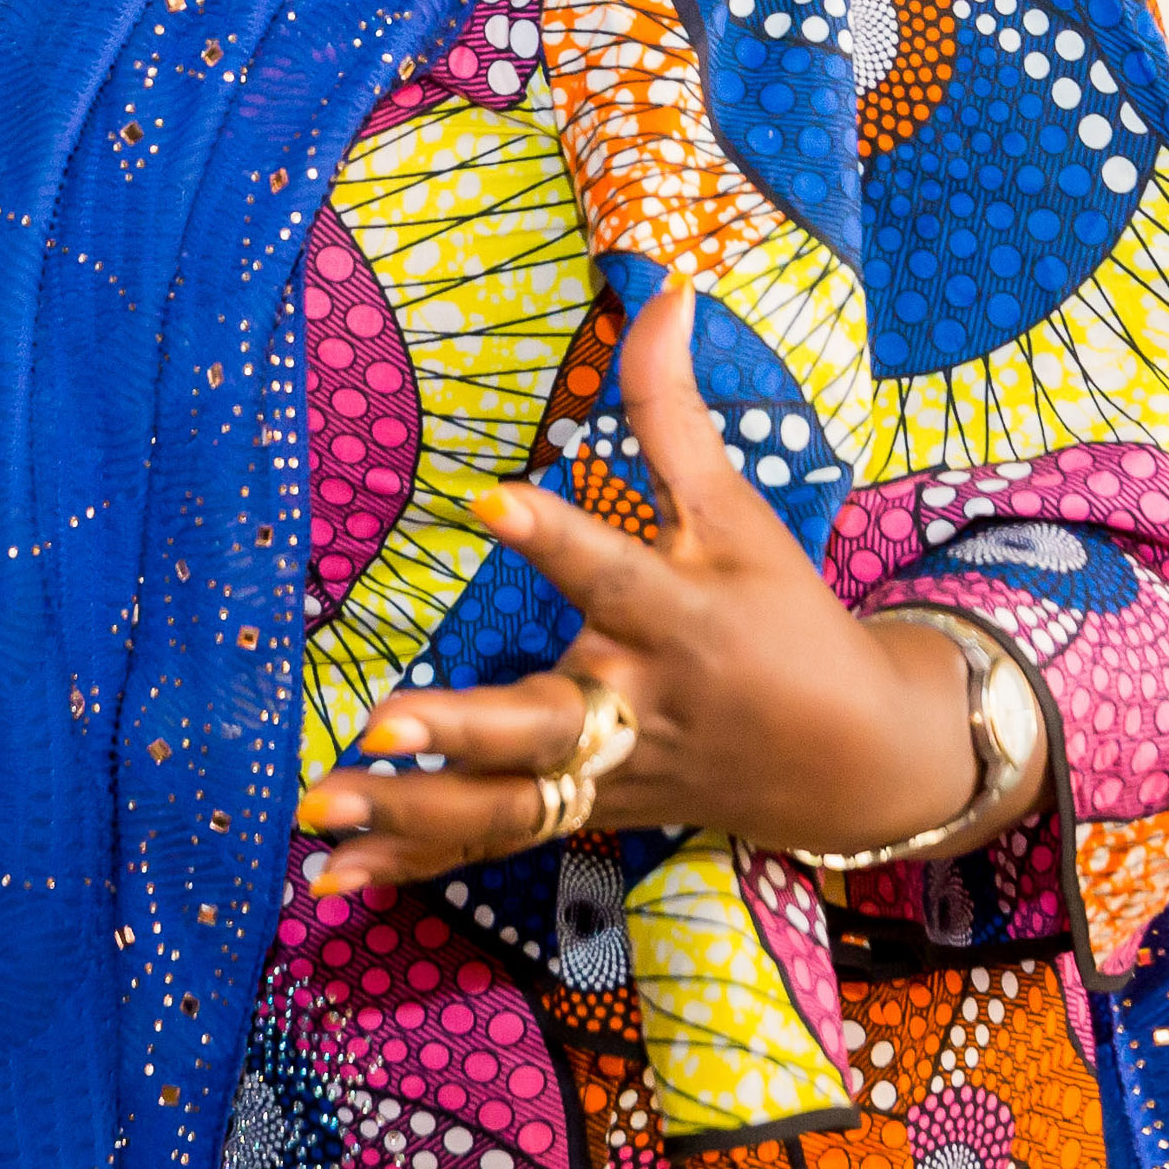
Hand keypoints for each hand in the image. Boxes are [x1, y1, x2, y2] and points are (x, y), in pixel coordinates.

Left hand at [297, 275, 994, 894]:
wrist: (853, 758)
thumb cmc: (785, 616)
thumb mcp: (738, 512)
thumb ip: (678, 411)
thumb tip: (665, 290)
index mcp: (675, 618)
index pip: (611, 571)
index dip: (555, 535)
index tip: (491, 498)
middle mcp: (635, 703)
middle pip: (541, 725)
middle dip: (457, 730)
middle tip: (375, 726)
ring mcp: (606, 773)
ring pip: (503, 806)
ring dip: (406, 817)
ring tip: (315, 814)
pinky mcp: (584, 815)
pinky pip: (490, 845)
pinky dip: (409, 866)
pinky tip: (325, 878)